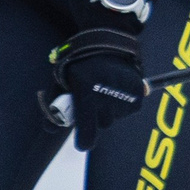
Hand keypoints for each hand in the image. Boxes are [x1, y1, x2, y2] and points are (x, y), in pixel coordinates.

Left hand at [44, 27, 146, 148]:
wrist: (106, 45)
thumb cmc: (78, 67)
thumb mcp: (60, 83)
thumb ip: (53, 106)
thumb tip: (50, 129)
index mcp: (86, 91)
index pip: (88, 125)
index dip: (85, 138)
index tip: (82, 145)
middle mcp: (108, 94)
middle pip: (102, 124)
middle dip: (94, 119)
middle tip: (90, 103)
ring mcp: (125, 94)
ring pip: (114, 118)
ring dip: (108, 111)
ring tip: (102, 91)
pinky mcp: (139, 94)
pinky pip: (127, 111)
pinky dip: (121, 105)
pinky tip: (115, 90)